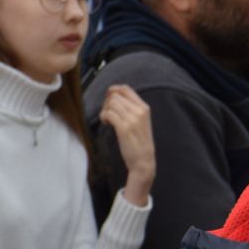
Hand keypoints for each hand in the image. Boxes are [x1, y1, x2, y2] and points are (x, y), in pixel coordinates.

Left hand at [102, 84, 154, 205]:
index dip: (113, 91)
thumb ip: (131, 108)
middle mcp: (140, 111)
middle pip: (115, 96)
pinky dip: (103, 118)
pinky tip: (107, 124)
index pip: (125, 89)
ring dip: (104, 111)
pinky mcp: (124, 127)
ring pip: (111, 103)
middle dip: (106, 103)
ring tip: (107, 120)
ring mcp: (133, 119)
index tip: (109, 101)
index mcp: (144, 107)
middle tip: (107, 114)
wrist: (143, 160)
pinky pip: (108, 113)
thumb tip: (113, 97)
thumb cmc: (139, 141)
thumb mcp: (140, 121)